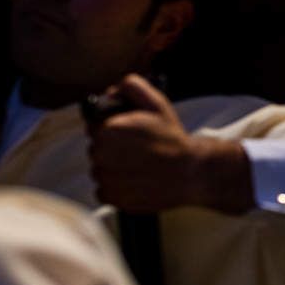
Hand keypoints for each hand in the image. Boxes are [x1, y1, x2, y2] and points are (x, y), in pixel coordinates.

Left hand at [86, 74, 251, 213]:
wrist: (190, 173)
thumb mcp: (157, 103)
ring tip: (140, 168)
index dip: (113, 129)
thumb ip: (132, 87)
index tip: (131, 136)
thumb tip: (110, 92)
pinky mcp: (111, 197)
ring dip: (114, 169)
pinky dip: (117, 188)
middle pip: (96, 149)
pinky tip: (137, 182)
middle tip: (138, 151)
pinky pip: (104, 191)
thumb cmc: (173, 139)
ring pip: (100, 170)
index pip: (95, 127)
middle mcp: (101, 154)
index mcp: (108, 129)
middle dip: (113, 149)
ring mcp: (105, 177)